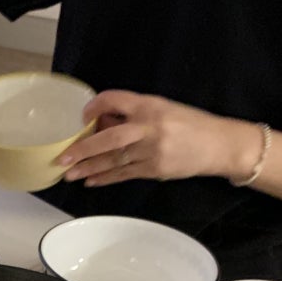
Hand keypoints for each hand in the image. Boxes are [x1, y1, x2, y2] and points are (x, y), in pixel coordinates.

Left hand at [57, 90, 252, 185]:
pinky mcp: (154, 169)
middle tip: (62, 157)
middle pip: (110, 137)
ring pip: (113, 160)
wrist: (219, 144)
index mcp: (151, 105)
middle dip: (84, 148)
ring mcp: (152, 151)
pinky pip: (124, 174)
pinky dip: (106, 178)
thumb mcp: (163, 108)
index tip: (82, 116)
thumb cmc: (189, 123)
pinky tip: (90, 180)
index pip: (116, 100)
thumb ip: (133, 113)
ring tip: (68, 173)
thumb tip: (101, 122)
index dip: (95, 106)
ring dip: (89, 167)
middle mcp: (150, 127)